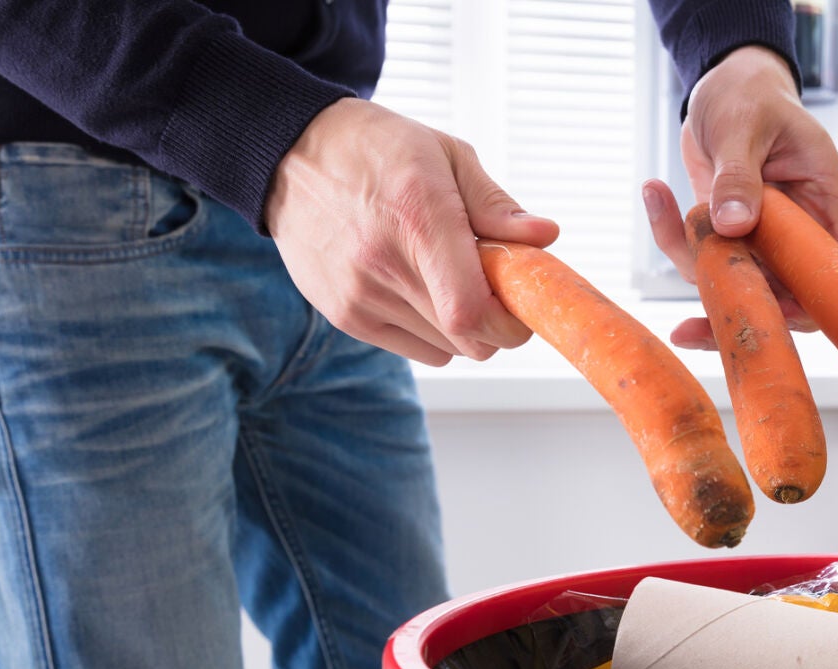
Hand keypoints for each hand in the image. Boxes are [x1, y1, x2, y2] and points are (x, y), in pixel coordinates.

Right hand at [264, 98, 558, 365]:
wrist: (291, 158)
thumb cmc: (379, 151)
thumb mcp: (445, 155)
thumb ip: (496, 204)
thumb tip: (546, 237)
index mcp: (418, 216)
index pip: (472, 310)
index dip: (510, 323)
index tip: (523, 305)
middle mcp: (384, 263)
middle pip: (467, 339)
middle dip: (496, 324)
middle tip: (495, 289)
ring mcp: (359, 295)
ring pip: (445, 349)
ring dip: (463, 327)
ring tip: (448, 278)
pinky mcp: (344, 316)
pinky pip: (413, 349)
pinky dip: (431, 331)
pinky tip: (419, 288)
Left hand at [642, 46, 837, 349]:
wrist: (725, 85)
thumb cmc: (751, 94)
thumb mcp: (746, 124)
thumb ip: (740, 174)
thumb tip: (733, 224)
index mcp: (824, 201)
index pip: (835, 271)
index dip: (812, 303)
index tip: (770, 314)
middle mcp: (797, 228)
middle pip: (783, 295)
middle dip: (736, 312)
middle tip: (687, 329)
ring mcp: (761, 237)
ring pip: (734, 283)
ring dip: (690, 262)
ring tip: (659, 200)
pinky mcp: (726, 235)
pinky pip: (701, 257)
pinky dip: (671, 235)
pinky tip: (654, 193)